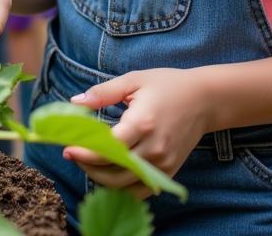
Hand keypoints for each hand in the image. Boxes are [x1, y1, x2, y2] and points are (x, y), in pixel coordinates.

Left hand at [63, 68, 210, 195]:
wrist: (204, 100)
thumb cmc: (166, 85)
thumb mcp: (133, 80)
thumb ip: (103, 92)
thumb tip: (74, 102)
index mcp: (143, 123)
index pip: (109, 148)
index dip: (85, 152)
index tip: (67, 148)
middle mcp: (154, 148)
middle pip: (114, 172)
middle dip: (88, 166)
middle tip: (71, 154)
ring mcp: (163, 164)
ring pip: (125, 185)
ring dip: (101, 178)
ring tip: (86, 161)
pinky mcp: (169, 171)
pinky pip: (140, 189)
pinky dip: (122, 186)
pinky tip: (108, 171)